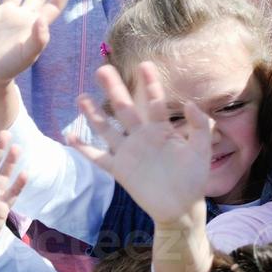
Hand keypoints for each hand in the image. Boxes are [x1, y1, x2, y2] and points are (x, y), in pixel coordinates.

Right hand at [67, 63, 211, 225]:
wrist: (180, 207)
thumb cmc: (193, 179)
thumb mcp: (201, 151)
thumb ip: (199, 127)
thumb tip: (189, 104)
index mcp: (161, 130)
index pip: (154, 102)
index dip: (149, 84)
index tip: (144, 64)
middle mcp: (141, 137)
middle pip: (124, 109)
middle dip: (113, 89)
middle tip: (103, 69)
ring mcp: (128, 152)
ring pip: (106, 129)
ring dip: (93, 114)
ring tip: (81, 97)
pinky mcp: (119, 170)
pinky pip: (98, 157)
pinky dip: (84, 148)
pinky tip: (70, 137)